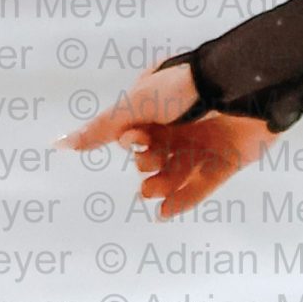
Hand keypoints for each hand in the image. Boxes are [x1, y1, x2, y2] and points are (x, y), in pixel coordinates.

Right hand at [56, 57, 279, 219]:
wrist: (243, 87)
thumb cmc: (186, 89)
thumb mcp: (137, 104)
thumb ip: (102, 127)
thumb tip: (59, 143)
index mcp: (163, 107)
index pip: (138, 134)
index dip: (134, 141)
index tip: (136, 139)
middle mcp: (185, 126)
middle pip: (155, 156)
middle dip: (147, 165)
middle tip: (148, 165)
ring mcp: (208, 143)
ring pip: (177, 174)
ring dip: (161, 186)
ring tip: (153, 191)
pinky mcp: (230, 160)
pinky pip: (204, 186)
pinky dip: (184, 200)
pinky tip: (165, 213)